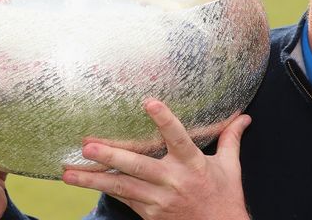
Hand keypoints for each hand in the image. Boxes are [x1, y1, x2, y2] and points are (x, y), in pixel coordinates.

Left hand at [63, 99, 251, 219]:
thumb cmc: (224, 197)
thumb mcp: (230, 167)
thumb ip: (231, 139)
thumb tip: (243, 117)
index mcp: (194, 165)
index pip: (179, 138)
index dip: (164, 120)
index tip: (148, 102)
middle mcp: (174, 182)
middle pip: (139, 167)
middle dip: (112, 157)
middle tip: (88, 146)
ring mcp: (159, 201)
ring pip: (122, 187)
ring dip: (93, 180)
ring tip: (67, 172)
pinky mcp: (149, 214)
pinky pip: (123, 199)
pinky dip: (102, 190)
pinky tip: (81, 183)